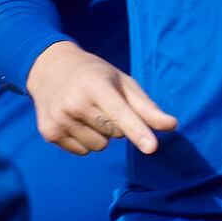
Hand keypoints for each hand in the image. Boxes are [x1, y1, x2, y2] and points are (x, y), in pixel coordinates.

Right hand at [25, 40, 176, 155]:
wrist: (50, 69)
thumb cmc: (95, 75)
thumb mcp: (122, 82)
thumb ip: (147, 107)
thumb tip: (172, 126)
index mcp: (96, 86)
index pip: (121, 114)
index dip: (138, 131)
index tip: (152, 147)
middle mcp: (74, 103)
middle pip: (115, 133)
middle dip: (117, 124)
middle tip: (102, 103)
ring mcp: (59, 120)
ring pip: (99, 146)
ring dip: (101, 134)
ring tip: (89, 112)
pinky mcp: (49, 133)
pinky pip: (82, 152)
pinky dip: (85, 140)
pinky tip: (76, 120)